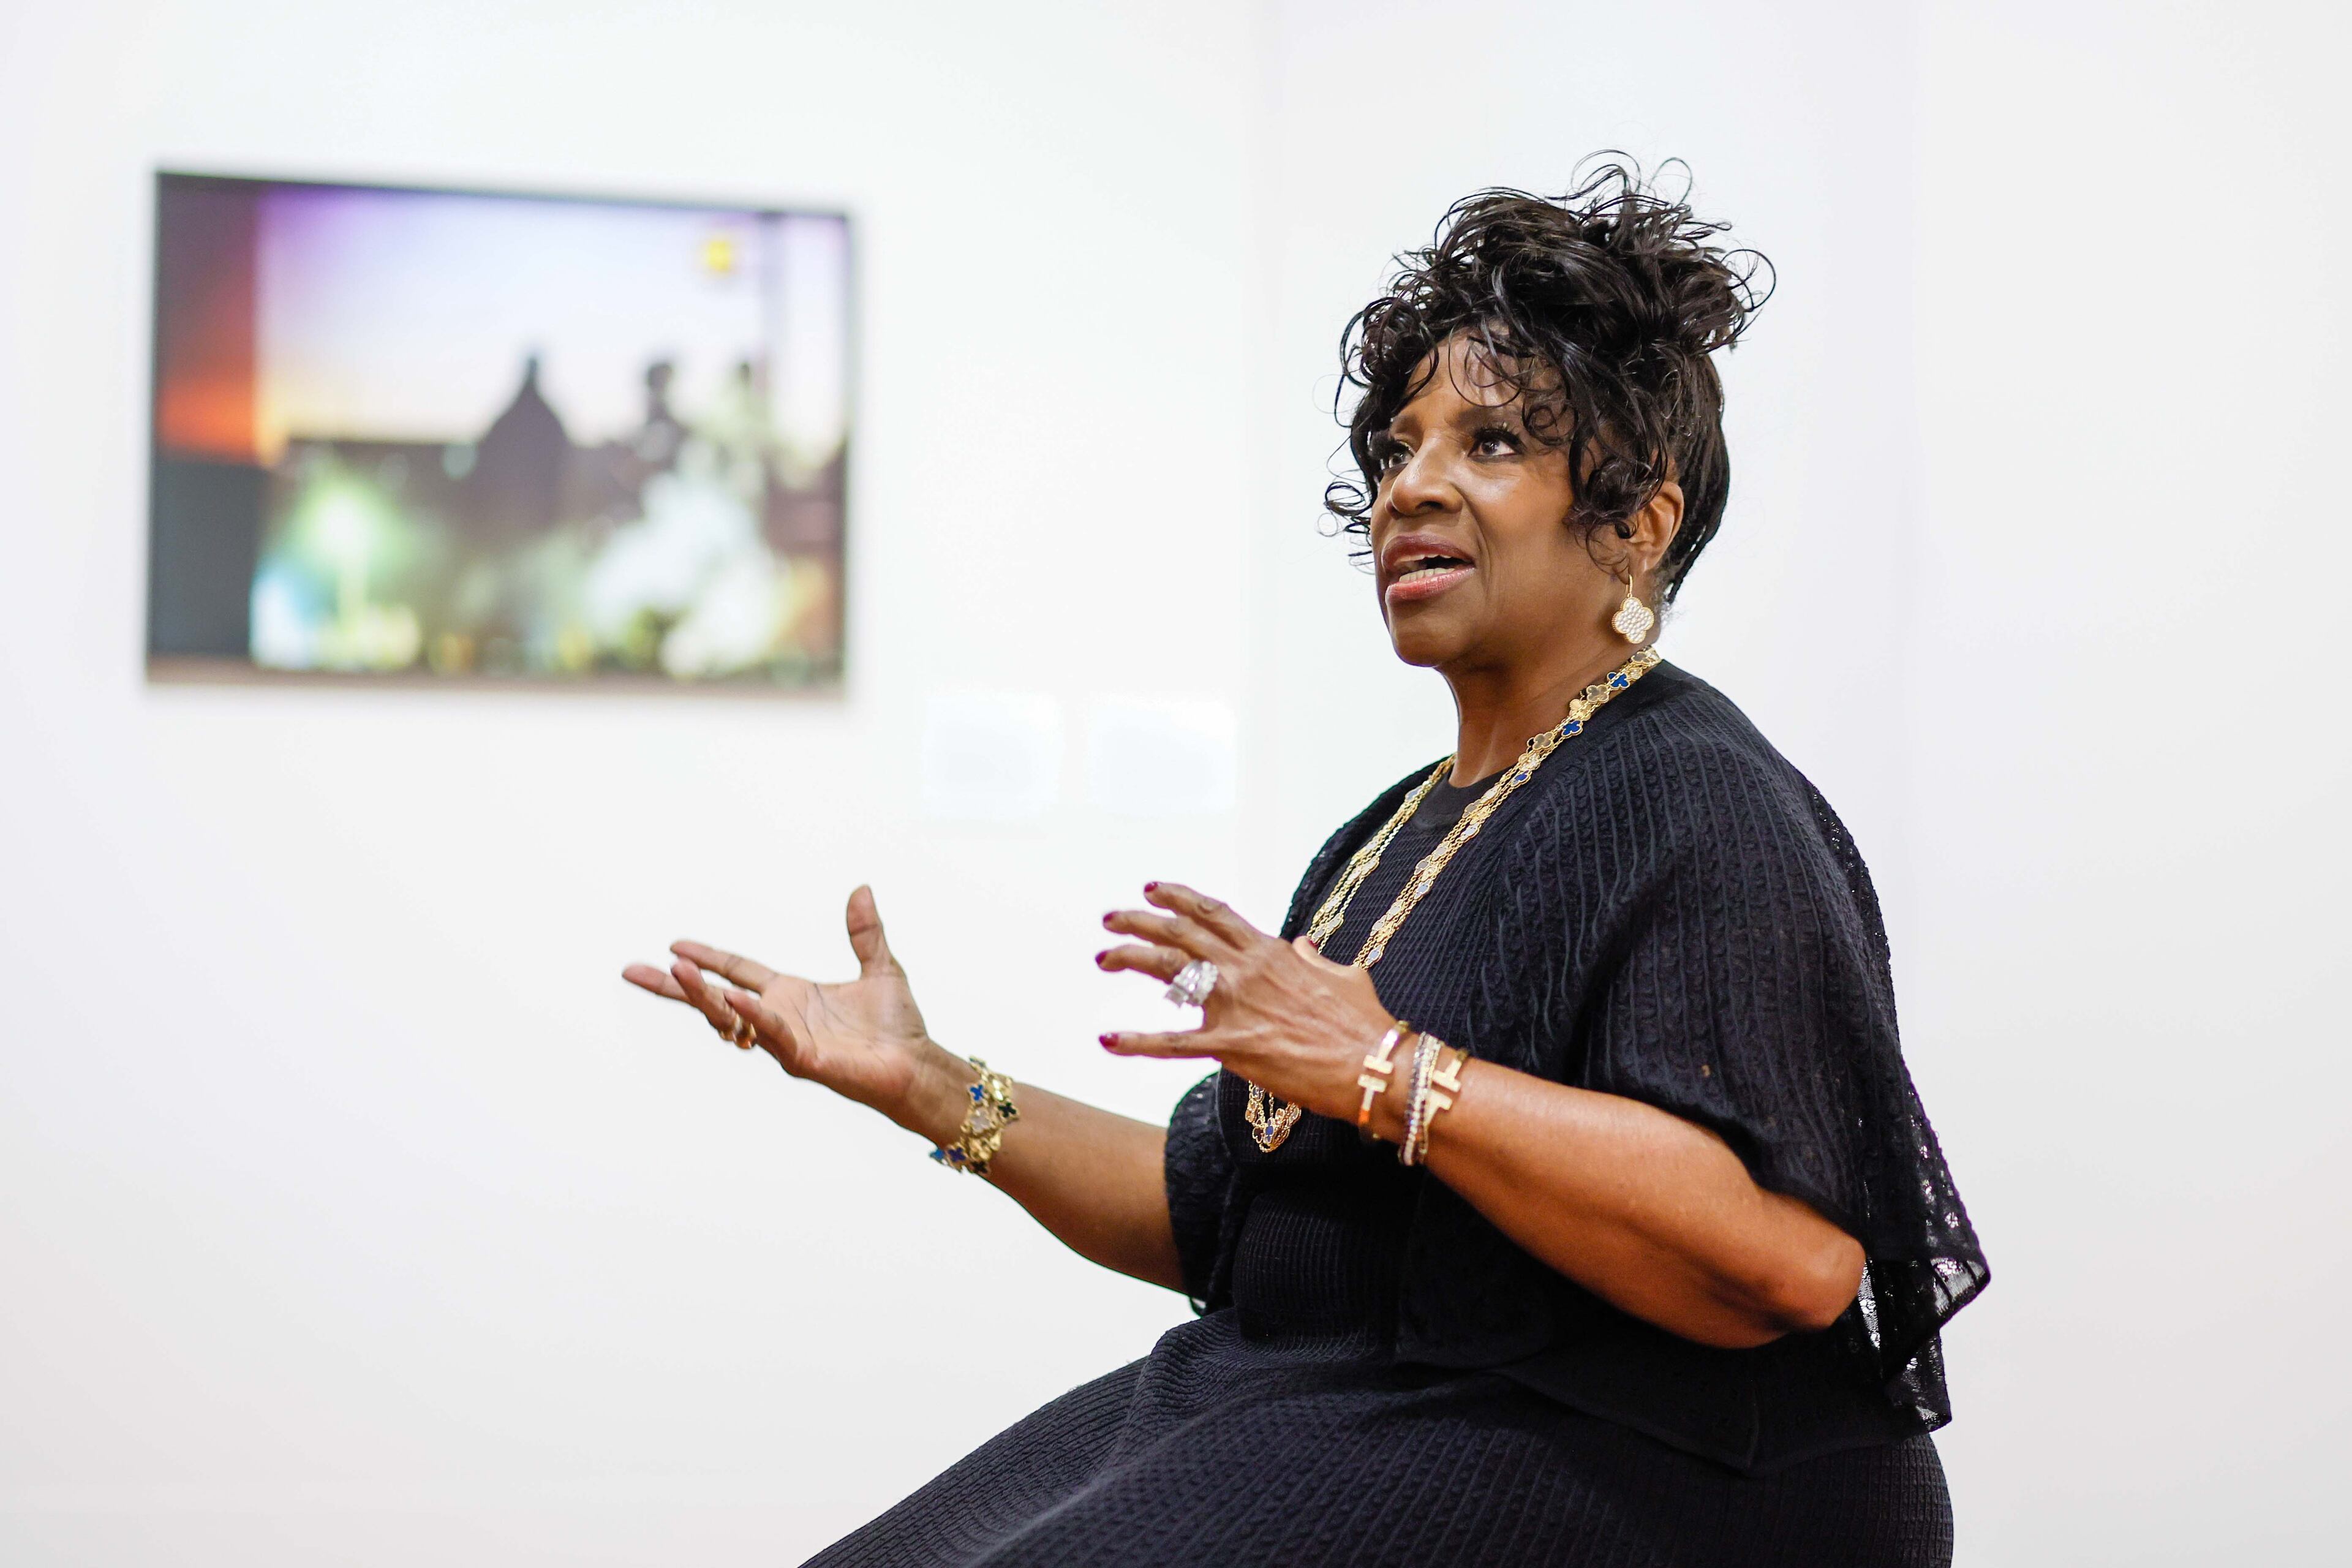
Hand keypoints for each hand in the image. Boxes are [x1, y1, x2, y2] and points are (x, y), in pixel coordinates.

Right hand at [623, 886, 961, 1133]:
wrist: (917, 1065)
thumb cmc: (897, 1027)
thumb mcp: (880, 967)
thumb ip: (864, 932)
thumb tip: (861, 889)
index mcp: (790, 995)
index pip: (737, 972)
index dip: (706, 959)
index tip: (673, 947)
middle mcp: (780, 1017)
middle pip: (716, 998)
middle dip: (675, 987)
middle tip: (633, 970)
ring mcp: (786, 1040)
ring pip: (732, 1016)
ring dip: (703, 996)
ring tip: (674, 972)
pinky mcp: (802, 1058)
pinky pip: (770, 1034)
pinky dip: (751, 1016)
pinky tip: (733, 998)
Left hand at [1096, 882, 1393, 1122]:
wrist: (1373, 1066)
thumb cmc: (1364, 1025)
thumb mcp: (1343, 976)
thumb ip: (1315, 959)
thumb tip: (1302, 946)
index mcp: (1271, 951)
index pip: (1214, 913)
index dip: (1179, 897)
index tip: (1153, 889)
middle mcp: (1246, 970)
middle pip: (1180, 932)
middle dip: (1140, 920)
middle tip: (1111, 917)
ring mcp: (1235, 1006)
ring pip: (1168, 969)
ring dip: (1130, 957)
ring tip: (1104, 956)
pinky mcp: (1230, 1047)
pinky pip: (1173, 1043)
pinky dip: (1137, 1041)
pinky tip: (1108, 1040)